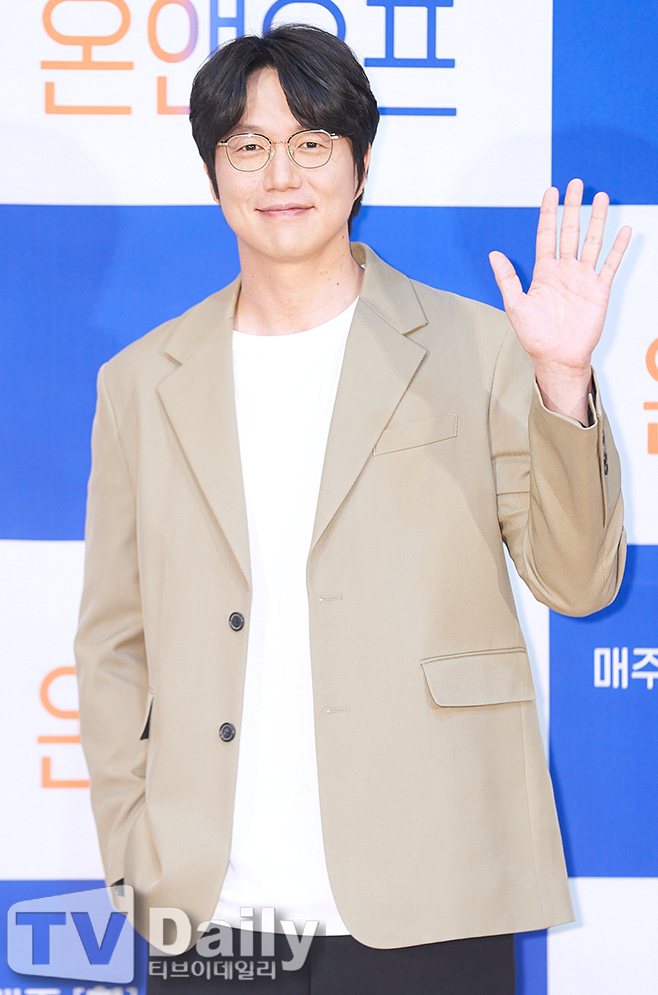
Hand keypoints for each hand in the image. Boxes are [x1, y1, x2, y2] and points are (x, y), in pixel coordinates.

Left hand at [489, 178, 631, 422]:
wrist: (557, 357)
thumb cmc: (535, 336)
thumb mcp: (515, 305)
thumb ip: (507, 278)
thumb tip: (494, 254)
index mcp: (544, 272)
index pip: (546, 235)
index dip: (548, 213)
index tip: (551, 192)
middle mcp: (564, 271)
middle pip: (569, 231)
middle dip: (572, 207)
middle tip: (576, 184)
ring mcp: (582, 278)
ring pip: (591, 242)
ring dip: (596, 220)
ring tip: (600, 198)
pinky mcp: (599, 290)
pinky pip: (610, 264)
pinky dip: (618, 247)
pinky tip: (624, 230)